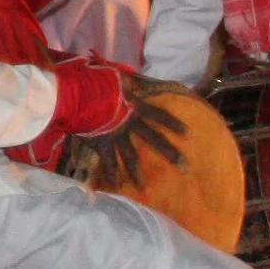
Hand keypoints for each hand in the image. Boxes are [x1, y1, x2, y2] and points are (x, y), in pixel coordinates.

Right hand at [71, 74, 187, 188]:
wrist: (80, 95)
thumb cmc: (97, 83)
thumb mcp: (117, 79)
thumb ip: (126, 83)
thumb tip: (130, 78)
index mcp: (136, 107)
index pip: (160, 116)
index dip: (174, 124)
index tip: (189, 135)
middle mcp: (131, 124)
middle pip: (155, 140)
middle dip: (170, 154)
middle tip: (185, 167)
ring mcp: (117, 136)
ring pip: (131, 158)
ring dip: (137, 174)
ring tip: (145, 190)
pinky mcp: (102, 144)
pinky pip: (108, 161)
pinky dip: (111, 174)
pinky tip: (116, 186)